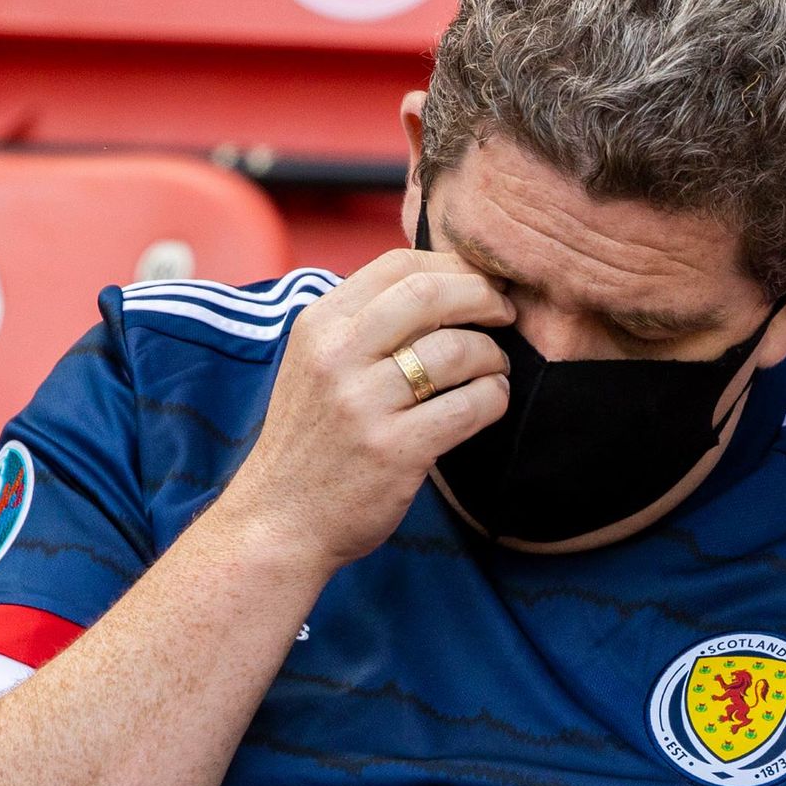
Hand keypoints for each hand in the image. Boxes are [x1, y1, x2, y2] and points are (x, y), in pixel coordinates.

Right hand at [215, 248, 515, 570]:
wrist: (279, 520)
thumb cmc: (312, 441)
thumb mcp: (317, 365)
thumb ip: (364, 325)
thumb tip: (442, 284)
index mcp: (320, 325)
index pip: (398, 265)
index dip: (453, 266)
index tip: (480, 283)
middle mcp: (337, 356)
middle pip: (430, 294)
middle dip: (483, 297)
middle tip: (506, 313)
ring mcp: (364, 404)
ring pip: (456, 350)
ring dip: (492, 355)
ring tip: (495, 368)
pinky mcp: (395, 450)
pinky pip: (469, 406)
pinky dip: (493, 397)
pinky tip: (490, 401)